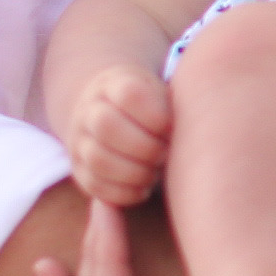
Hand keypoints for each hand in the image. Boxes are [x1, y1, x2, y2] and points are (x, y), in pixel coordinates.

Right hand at [67, 67, 171, 206]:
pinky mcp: (79, 170)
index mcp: (113, 84)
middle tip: (165, 154)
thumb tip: (196, 133)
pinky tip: (144, 187)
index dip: (155, 115)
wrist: (110, 112)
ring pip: (99, 160)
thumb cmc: (150, 105)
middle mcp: (89, 110)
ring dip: (136, 172)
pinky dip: (125, 192)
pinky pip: (95, 186)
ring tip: (156, 172)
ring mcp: (79, 141)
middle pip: (107, 126)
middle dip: (145, 146)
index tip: (171, 127)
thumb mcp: (161, 92)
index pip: (129, 94)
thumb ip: (173, 106)